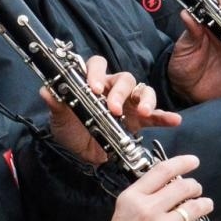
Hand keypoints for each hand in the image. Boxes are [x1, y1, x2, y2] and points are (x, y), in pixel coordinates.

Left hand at [44, 57, 181, 165]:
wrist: (80, 154)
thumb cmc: (70, 129)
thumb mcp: (60, 118)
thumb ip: (55, 103)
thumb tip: (46, 90)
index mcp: (93, 83)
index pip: (97, 66)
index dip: (96, 74)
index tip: (93, 90)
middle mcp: (113, 89)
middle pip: (124, 79)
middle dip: (120, 92)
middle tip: (113, 109)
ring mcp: (128, 104)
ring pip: (142, 92)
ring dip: (146, 100)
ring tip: (144, 113)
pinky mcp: (139, 122)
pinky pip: (155, 116)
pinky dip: (165, 117)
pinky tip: (174, 121)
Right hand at [93, 154, 220, 220]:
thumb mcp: (123, 211)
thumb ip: (143, 197)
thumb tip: (167, 188)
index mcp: (133, 198)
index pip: (162, 171)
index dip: (182, 163)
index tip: (193, 161)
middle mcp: (149, 210)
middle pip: (183, 187)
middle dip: (195, 187)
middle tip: (197, 190)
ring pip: (194, 208)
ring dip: (205, 204)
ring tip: (206, 205)